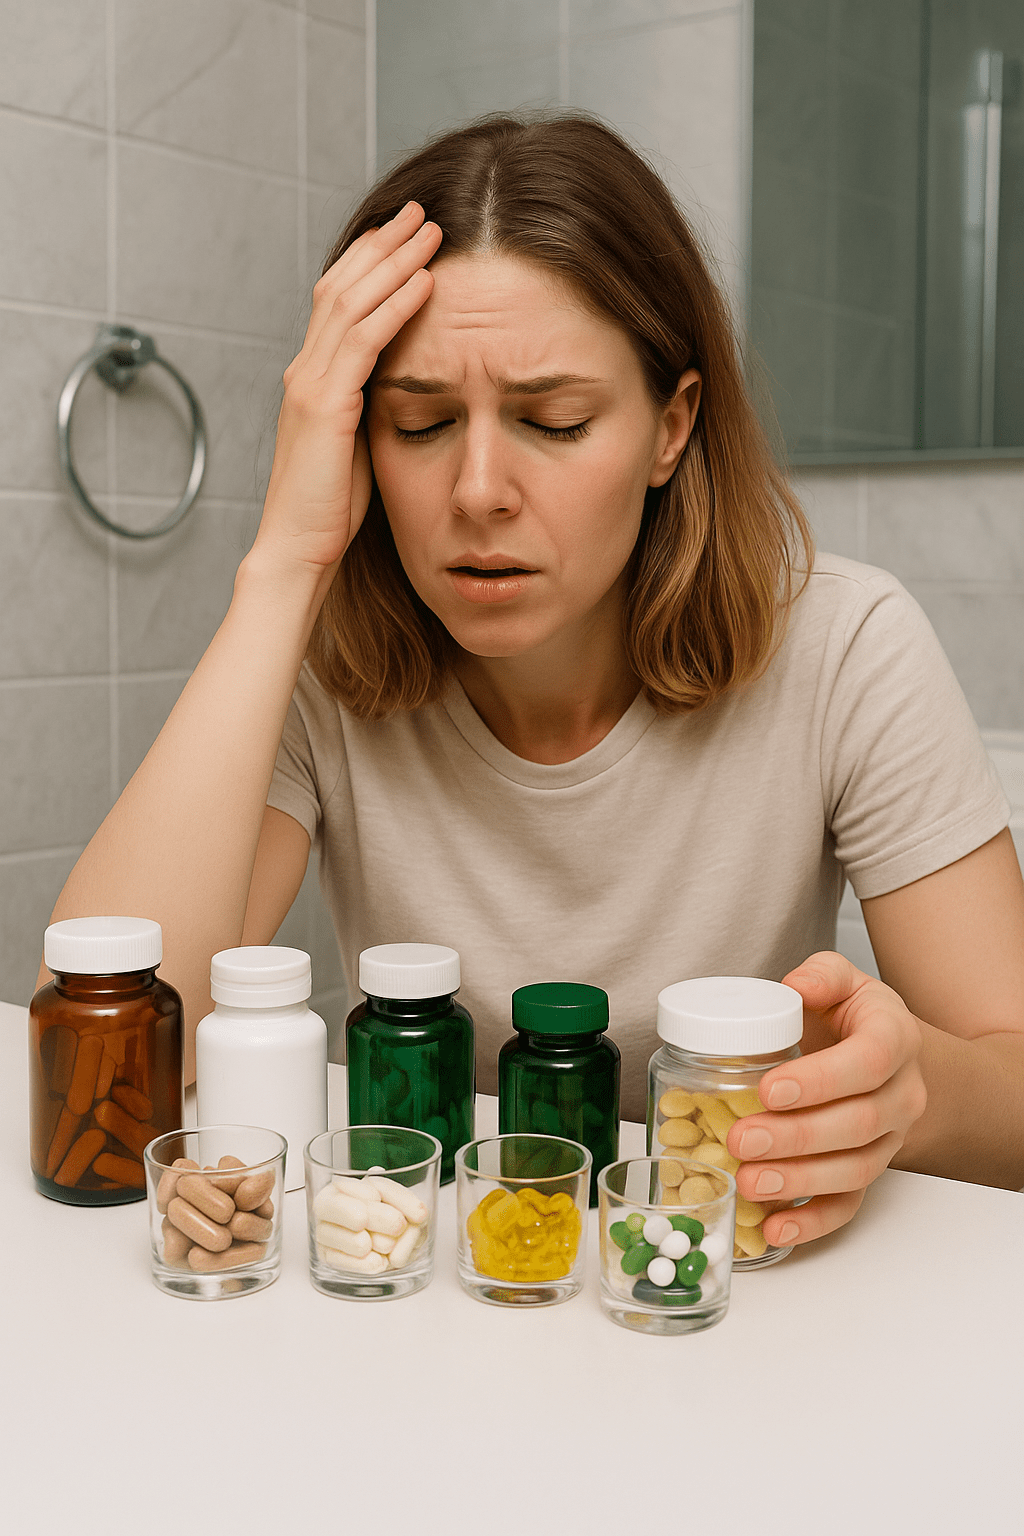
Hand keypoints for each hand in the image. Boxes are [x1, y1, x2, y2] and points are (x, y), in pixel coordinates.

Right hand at [256, 202, 442, 573]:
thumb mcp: (355, 445)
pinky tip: (425, 283)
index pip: (337, 300)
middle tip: (419, 211)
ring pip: (351, 301)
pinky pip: (364, 342)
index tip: (405, 234)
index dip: (369, 261)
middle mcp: (304, 371)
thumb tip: (402, 384)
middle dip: (382, 244)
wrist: (296, 551)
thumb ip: (369, 406)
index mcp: (312, 379)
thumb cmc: (329, 510)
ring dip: (394, 262)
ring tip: (430, 231)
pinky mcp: (324, 406)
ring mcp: (310, 385)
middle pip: (341, 284)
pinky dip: (395, 307)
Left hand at [725, 952, 927, 1246]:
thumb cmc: (853, 1018)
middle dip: (797, 1137)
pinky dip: (812, 1224)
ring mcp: (889, 1140)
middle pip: (859, 1124)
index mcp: (894, 1040)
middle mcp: (901, 1095)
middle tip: (741, 1138)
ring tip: (749, 1181)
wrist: (890, 1057)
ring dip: (800, 1181)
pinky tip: (773, 1229)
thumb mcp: (843, 981)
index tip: (769, 1088)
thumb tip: (796, 985)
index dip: (821, 1080)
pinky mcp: (869, 1172)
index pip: (869, 1062)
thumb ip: (822, 976)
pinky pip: (849, 1206)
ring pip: (855, 1170)